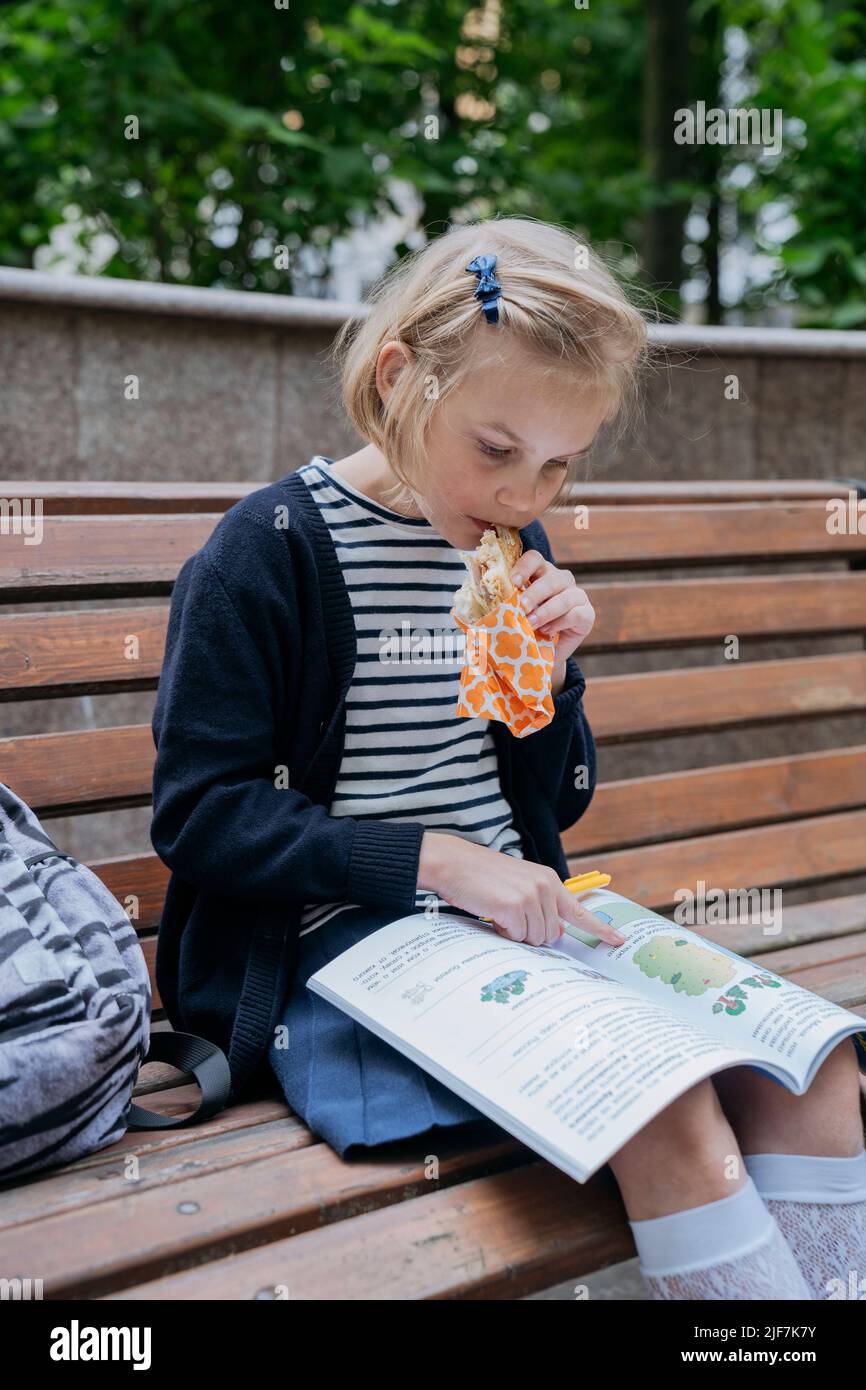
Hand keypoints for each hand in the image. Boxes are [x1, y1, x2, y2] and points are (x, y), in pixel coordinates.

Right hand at [418, 832, 625, 948]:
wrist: (453, 863)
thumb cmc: (481, 876)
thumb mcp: (518, 885)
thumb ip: (541, 905)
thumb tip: (556, 931)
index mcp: (548, 880)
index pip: (579, 910)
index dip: (600, 929)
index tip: (619, 941)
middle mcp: (545, 887)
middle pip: (550, 934)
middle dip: (529, 932)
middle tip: (507, 914)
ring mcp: (531, 896)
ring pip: (535, 938)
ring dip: (515, 933)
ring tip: (497, 911)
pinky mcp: (514, 907)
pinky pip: (516, 936)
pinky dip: (502, 931)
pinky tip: (492, 913)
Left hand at [511, 549, 594, 665]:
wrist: (542, 655)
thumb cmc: (526, 629)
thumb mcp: (515, 614)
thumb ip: (508, 604)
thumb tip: (488, 600)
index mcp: (540, 574)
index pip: (534, 559)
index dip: (524, 567)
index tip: (513, 582)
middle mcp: (561, 580)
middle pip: (551, 578)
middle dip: (535, 593)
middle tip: (522, 607)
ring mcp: (577, 595)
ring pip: (565, 596)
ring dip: (546, 611)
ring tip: (532, 623)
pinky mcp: (587, 614)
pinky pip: (576, 614)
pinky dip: (560, 622)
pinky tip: (548, 631)